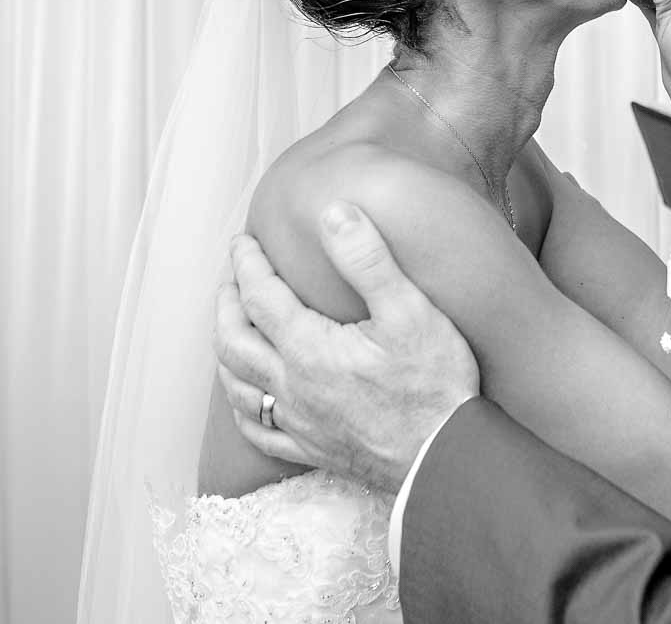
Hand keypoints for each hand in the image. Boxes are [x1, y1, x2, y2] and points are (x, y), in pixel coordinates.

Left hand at [214, 202, 479, 492]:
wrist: (444, 457)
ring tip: (231, 329)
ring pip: (238, 387)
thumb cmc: (433, 384)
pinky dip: (243, 409)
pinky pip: (259, 433)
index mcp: (309, 348)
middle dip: (225, 304)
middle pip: (233, 342)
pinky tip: (248, 400)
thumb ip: (367, 260)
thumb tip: (334, 213)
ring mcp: (298, 423)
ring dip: (226, 352)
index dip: (246, 264)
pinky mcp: (311, 449)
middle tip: (231, 278)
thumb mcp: (409, 310)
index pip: (260, 296)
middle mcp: (292, 387)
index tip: (243, 241)